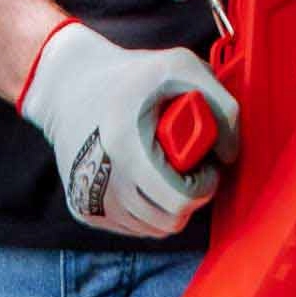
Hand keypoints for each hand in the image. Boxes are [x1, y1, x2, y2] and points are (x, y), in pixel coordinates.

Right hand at [19, 23, 239, 239]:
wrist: (66, 86)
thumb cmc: (129, 74)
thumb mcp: (178, 66)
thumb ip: (219, 101)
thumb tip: (230, 153)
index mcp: (126, 149)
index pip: (179, 201)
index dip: (202, 188)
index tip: (205, 167)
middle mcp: (103, 182)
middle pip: (168, 222)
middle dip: (188, 199)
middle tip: (189, 171)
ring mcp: (90, 200)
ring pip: (151, 229)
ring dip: (167, 208)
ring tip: (167, 174)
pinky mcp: (82, 209)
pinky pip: (130, 227)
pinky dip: (144, 211)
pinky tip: (144, 182)